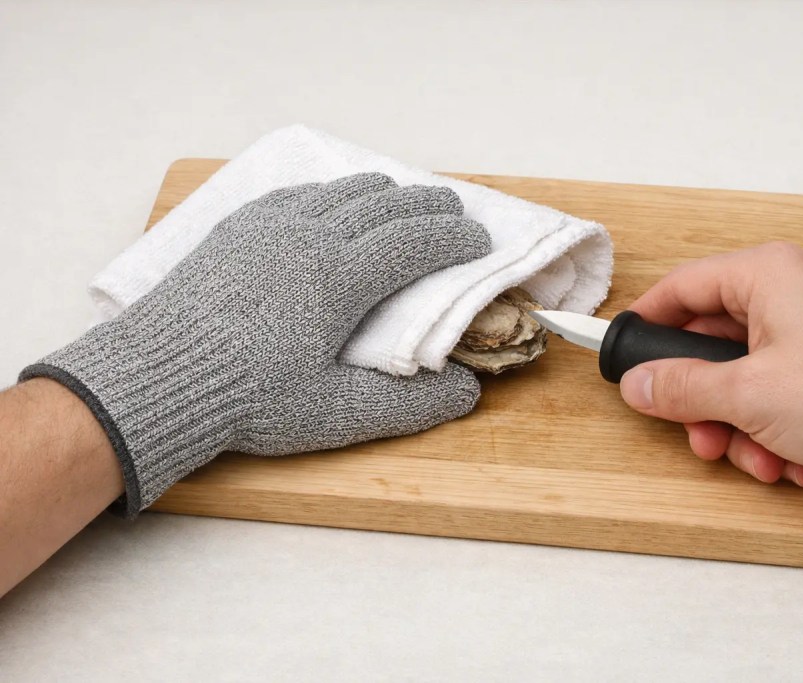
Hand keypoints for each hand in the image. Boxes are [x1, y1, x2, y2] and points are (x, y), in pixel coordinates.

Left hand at [20, 173, 490, 517]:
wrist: (158, 378)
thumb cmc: (250, 400)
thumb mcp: (337, 414)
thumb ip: (409, 405)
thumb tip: (466, 393)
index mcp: (341, 277)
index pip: (415, 242)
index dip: (453, 238)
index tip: (478, 238)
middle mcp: (311, 237)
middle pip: (385, 205)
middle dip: (428, 204)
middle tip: (454, 206)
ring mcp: (270, 227)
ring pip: (340, 192)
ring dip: (382, 191)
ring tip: (402, 195)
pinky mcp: (238, 228)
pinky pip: (297, 195)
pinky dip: (331, 193)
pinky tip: (332, 199)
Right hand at [618, 242, 802, 491]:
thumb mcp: (747, 393)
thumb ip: (682, 387)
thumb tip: (640, 383)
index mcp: (767, 275)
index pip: (684, 286)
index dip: (649, 319)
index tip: (625, 348)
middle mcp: (793, 293)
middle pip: (716, 344)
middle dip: (706, 402)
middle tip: (697, 432)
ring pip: (749, 379)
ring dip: (744, 429)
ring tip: (759, 460)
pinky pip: (783, 395)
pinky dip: (779, 432)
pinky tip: (796, 461)